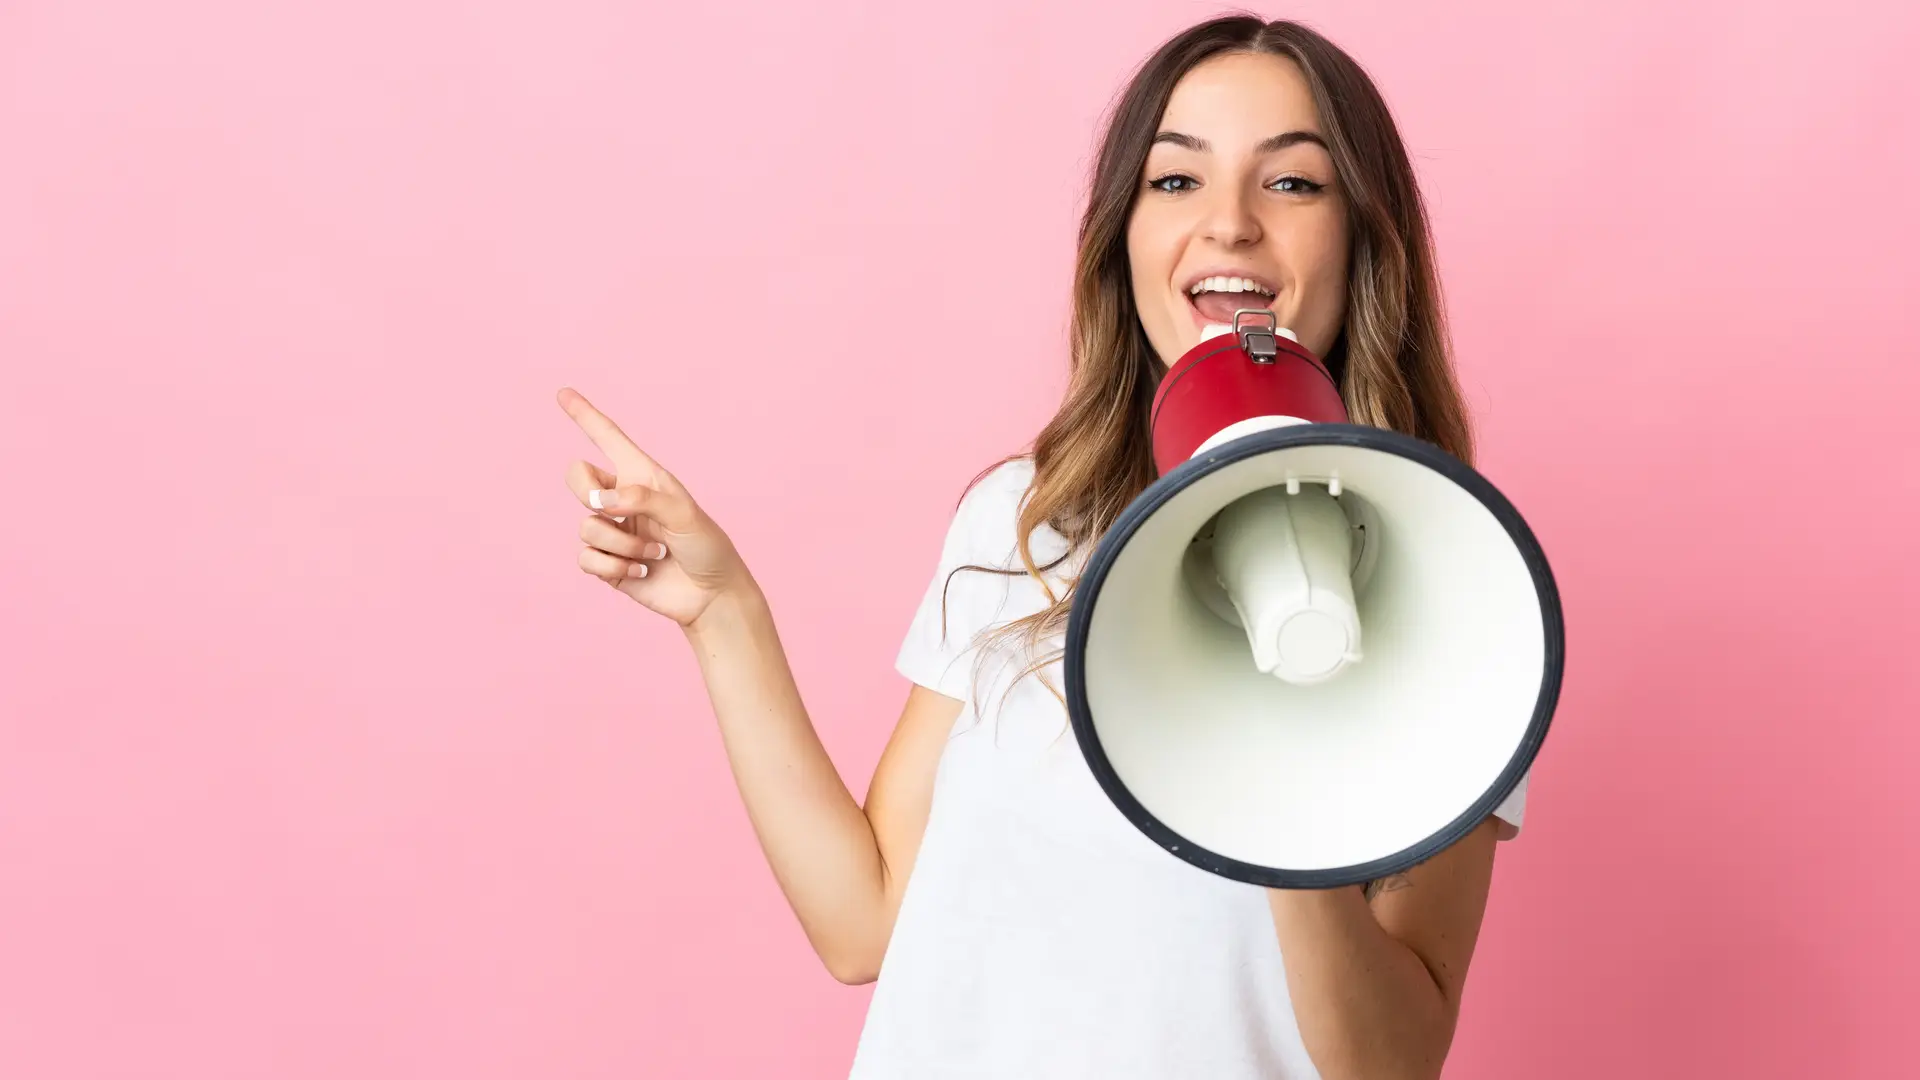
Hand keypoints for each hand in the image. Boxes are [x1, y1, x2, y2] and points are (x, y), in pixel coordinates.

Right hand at [557, 387, 752, 628]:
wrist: (711, 595)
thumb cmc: (706, 546)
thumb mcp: (684, 514)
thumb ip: (643, 498)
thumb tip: (600, 502)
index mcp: (643, 476)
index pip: (608, 438)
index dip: (585, 415)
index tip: (562, 393)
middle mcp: (623, 499)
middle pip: (576, 477)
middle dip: (586, 492)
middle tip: (609, 510)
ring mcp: (614, 531)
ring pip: (586, 527)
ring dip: (622, 545)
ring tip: (654, 554)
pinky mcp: (608, 563)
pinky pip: (587, 558)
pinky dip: (614, 568)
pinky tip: (642, 574)